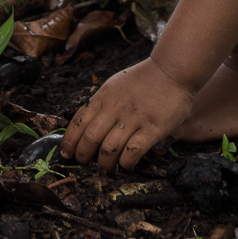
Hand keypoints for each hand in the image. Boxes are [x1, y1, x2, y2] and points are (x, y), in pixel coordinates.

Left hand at [60, 58, 196, 171]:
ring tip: (107, 168)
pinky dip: (126, 162)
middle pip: (91, 137)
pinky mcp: (153, 128)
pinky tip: (127, 165)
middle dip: (83, 155)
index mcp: (103, 97)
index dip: (69, 140)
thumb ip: (101, 103)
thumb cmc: (143, 79)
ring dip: (105, 163)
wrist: (172, 70)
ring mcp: (134, 119)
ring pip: (109, 148)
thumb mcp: (114, 85)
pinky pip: (134, 151)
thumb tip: (87, 124)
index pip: (78, 122)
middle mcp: (114, 108)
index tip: (66, 153)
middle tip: (85, 163)